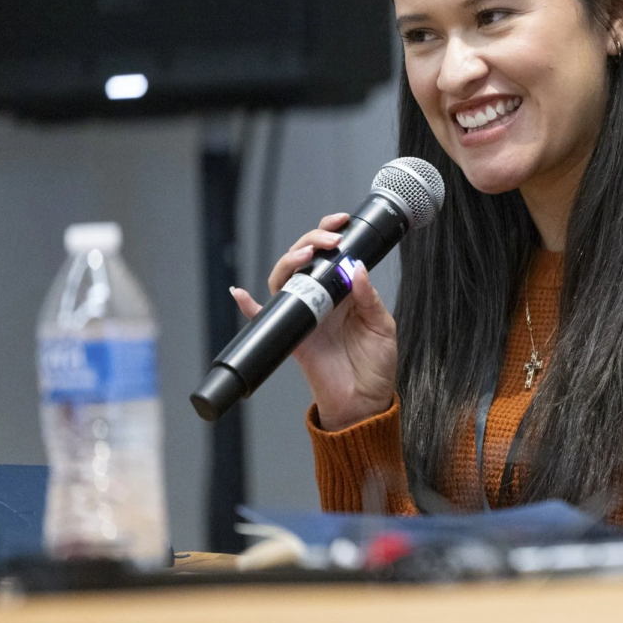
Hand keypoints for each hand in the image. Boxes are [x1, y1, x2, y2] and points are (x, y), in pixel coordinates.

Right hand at [230, 213, 397, 431]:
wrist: (364, 401)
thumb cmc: (375, 365)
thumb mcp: (381, 326)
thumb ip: (368, 297)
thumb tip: (355, 267)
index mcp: (343, 292)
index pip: (330, 254)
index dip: (329, 233)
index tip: (340, 221)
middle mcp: (321, 299)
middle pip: (303, 260)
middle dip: (311, 240)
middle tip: (328, 240)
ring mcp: (305, 315)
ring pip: (284, 279)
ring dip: (289, 262)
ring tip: (305, 255)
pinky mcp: (293, 336)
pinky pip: (264, 318)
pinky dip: (249, 305)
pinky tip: (241, 293)